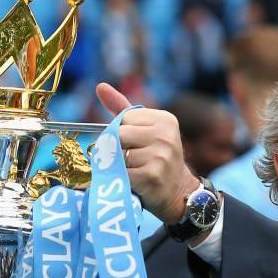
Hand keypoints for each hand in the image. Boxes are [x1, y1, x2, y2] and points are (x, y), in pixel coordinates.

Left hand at [95, 83, 198, 224]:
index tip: (131, 143)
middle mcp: (165, 136)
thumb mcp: (145, 129)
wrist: (178, 191)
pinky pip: (122, 173)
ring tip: (135, 171)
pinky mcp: (152, 176)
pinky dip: (122, 180)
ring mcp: (160, 156)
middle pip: (119, 135)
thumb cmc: (156, 157)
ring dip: (120, 166)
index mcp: (164, 120)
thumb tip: (100, 87)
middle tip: (128, 159)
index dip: (120, 132)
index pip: (124, 119)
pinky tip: (135, 182)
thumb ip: (122, 109)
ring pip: (119, 156)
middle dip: (117, 149)